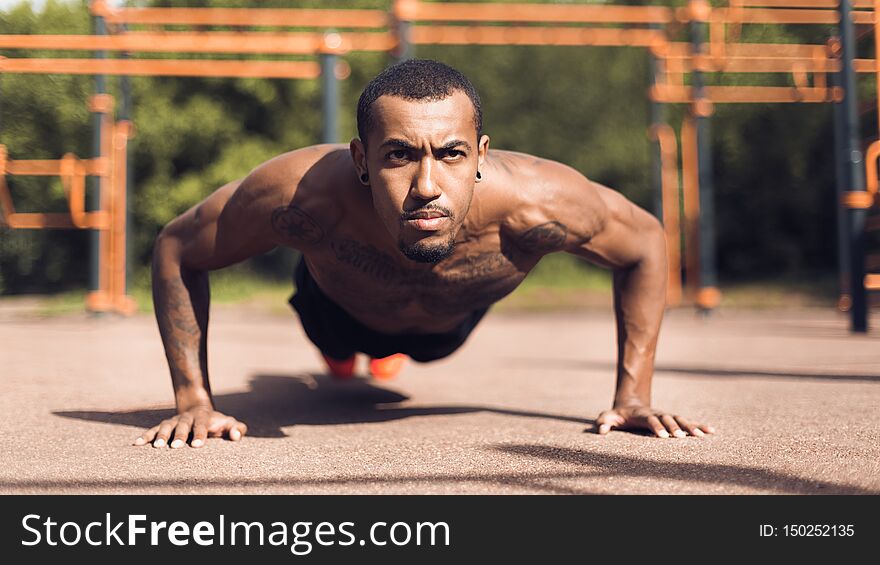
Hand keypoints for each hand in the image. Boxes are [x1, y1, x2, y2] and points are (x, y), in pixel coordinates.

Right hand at [133, 406, 247, 447]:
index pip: (202, 425)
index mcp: (203, 417)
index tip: (198, 445)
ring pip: (166, 427)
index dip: (200, 434)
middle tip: (175, 447)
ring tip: (156, 447)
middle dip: (179, 436)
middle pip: (182, 426)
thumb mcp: (229, 423)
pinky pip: (152, 430)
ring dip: (161, 436)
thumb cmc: (217, 423)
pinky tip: (136, 444)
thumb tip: (235, 436)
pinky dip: (144, 436)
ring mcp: (174, 421)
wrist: (199, 410)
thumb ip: (237, 428)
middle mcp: (186, 418)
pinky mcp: (163, 425)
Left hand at [596, 405, 714, 437]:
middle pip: (668, 419)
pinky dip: (699, 425)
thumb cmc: (617, 415)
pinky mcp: (672, 419)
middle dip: (675, 427)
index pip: (650, 420)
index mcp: (641, 414)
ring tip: (701, 435)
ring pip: (680, 419)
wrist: (629, 404)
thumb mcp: (607, 417)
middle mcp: (656, 413)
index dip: (656, 427)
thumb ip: (603, 422)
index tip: (663, 436)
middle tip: (682, 437)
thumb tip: (601, 430)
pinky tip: (711, 431)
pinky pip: (687, 422)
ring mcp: (665, 415)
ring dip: (690, 426)